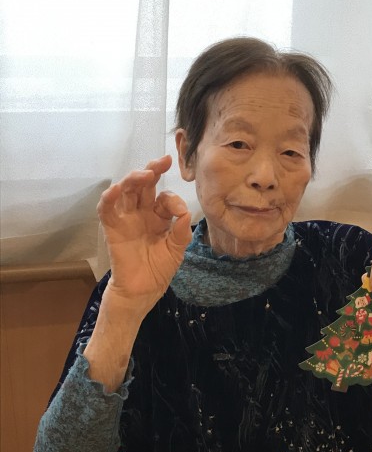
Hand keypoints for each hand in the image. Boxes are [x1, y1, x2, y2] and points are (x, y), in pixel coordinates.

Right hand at [97, 155, 191, 312]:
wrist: (143, 290)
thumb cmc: (159, 268)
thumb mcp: (176, 249)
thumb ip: (181, 231)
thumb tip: (185, 213)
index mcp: (159, 216)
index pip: (164, 198)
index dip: (172, 200)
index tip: (180, 212)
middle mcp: (142, 213)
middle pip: (143, 185)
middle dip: (152, 170)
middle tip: (162, 161)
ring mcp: (126, 219)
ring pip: (126, 191)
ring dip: (133, 179)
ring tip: (145, 174)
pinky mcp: (112, 228)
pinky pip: (107, 209)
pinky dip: (109, 198)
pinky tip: (116, 189)